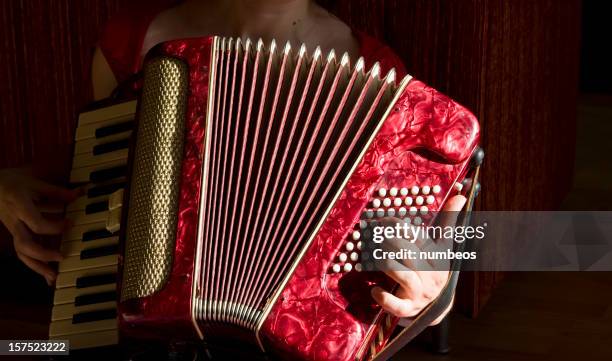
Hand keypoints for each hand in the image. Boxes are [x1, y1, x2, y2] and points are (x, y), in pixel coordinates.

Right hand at [0, 167, 79, 284]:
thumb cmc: (9, 181)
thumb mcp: (33, 180)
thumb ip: (55, 191)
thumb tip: (78, 194)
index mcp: (19, 207)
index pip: (37, 224)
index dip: (55, 227)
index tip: (71, 224)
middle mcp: (14, 222)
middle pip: (24, 245)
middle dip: (43, 254)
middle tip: (62, 257)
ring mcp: (13, 231)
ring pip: (21, 253)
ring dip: (37, 266)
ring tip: (53, 277)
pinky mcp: (15, 235)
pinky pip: (22, 252)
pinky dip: (35, 264)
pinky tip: (47, 274)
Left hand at [371, 195, 466, 324]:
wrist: (436, 306)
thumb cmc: (434, 268)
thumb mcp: (441, 246)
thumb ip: (448, 221)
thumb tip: (461, 195)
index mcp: (437, 256)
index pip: (417, 236)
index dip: (397, 226)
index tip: (383, 221)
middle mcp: (431, 274)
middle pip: (407, 252)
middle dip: (388, 243)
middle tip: (376, 238)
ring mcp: (420, 292)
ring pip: (402, 274)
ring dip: (387, 264)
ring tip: (378, 258)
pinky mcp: (409, 308)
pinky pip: (397, 305)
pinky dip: (384, 298)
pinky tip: (375, 290)